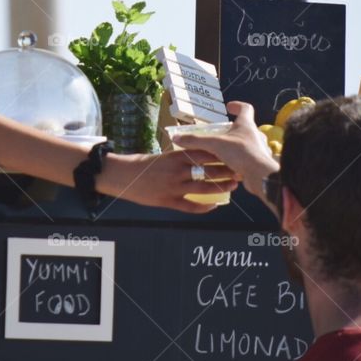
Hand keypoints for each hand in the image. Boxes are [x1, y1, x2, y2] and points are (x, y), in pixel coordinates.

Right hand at [97, 149, 239, 213]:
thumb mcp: (162, 156)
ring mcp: (173, 187)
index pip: (203, 154)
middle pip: (207, 171)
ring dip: (219, 188)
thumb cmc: (141, 164)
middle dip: (225, 171)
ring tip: (232, 186)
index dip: (219, 155)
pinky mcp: (168, 201)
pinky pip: (190, 206)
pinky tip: (214, 205)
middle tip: (238, 170)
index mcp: (175, 157)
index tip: (232, 154)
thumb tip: (197, 155)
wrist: (122, 175)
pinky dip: (204, 207)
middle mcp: (177, 171)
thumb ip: (179, 158)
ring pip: (203, 188)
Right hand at [171, 102, 278, 198]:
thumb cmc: (241, 153)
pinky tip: (230, 167)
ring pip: (248, 144)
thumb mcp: (214, 144)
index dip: (237, 106)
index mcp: (246, 125)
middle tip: (222, 134)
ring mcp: (259, 149)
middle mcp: (255, 135)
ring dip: (237, 146)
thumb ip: (195, 141)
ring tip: (224, 152)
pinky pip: (248, 159)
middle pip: (246, 127)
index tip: (228, 107)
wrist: (260, 176)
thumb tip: (177, 138)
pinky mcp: (259, 164)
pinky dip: (240, 161)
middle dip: (234, 130)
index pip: (245, 108)